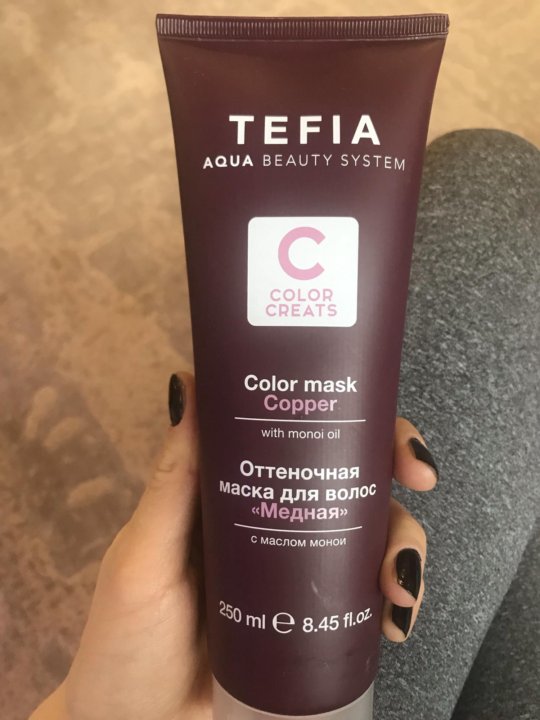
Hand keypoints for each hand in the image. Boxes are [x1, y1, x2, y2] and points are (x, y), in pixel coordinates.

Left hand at [31, 372, 437, 719]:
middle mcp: (273, 516)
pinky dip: (394, 601)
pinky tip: (395, 621)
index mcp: (234, 487)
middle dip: (393, 475)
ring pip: (370, 534)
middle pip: (349, 476)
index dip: (349, 417)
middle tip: (418, 483)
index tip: (382, 423)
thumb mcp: (145, 557)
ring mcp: (296, 569)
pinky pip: (365, 596)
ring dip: (403, 547)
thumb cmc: (127, 638)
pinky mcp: (312, 616)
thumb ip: (170, 483)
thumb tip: (187, 386)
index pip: (297, 432)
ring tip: (399, 588)